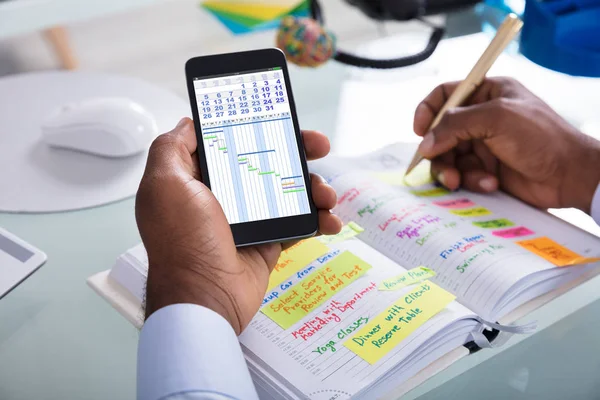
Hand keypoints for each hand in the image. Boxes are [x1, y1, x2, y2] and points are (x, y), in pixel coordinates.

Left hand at [136, 118, 341, 333]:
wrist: (205, 298)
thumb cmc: (183, 243)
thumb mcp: (164, 185)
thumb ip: (171, 148)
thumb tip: (188, 124)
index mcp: (197, 178)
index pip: (231, 142)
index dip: (256, 126)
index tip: (280, 117)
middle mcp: (222, 195)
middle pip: (267, 161)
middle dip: (297, 151)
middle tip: (318, 145)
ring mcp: (247, 219)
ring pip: (289, 191)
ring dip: (314, 188)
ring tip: (326, 195)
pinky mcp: (267, 241)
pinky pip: (298, 223)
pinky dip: (319, 219)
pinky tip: (330, 220)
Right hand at [414, 77, 599, 212]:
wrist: (570, 175)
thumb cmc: (540, 137)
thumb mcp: (496, 118)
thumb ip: (455, 125)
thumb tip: (424, 144)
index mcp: (488, 93)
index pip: (446, 94)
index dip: (428, 110)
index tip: (419, 130)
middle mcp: (483, 117)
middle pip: (441, 132)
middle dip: (439, 152)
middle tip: (444, 168)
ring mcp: (484, 145)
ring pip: (448, 157)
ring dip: (452, 171)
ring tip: (460, 181)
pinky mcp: (486, 169)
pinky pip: (464, 174)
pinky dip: (471, 181)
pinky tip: (490, 184)